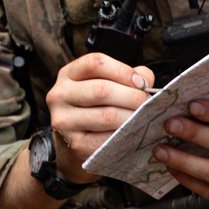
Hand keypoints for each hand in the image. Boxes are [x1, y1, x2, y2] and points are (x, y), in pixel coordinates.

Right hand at [44, 53, 154, 182]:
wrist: (74, 144)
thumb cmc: (94, 108)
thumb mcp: (105, 84)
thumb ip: (126, 77)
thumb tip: (144, 81)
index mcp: (68, 74)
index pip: (95, 63)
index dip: (123, 71)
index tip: (141, 83)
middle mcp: (60, 95)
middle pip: (102, 89)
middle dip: (132, 96)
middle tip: (148, 103)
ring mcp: (64, 121)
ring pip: (107, 115)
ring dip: (132, 117)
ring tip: (144, 118)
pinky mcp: (75, 144)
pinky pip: (107, 139)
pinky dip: (125, 136)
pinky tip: (133, 133)